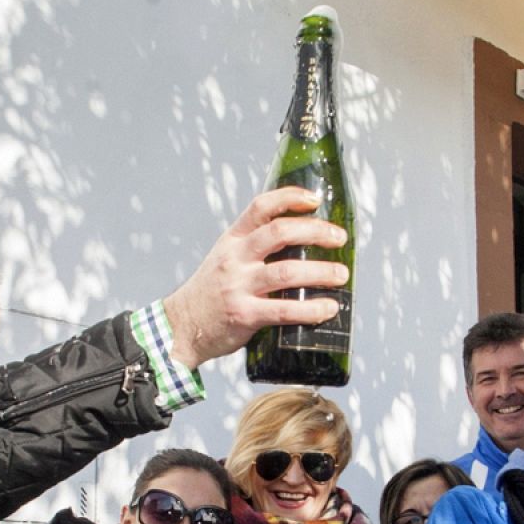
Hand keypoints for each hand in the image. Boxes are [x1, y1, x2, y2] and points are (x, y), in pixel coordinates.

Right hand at [162, 187, 349, 369]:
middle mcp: (235, 258)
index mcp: (233, 240)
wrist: (181, 325)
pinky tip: (328, 308)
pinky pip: (284, 311)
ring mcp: (239, 286)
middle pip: (280, 233)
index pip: (261, 207)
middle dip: (316, 232)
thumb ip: (255, 248)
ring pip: (287, 272)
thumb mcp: (226, 258)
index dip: (290, 197)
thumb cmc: (212, 292)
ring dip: (321, 272)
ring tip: (341, 275)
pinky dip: (311, 309)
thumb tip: (303, 241)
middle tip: (339, 238)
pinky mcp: (244, 315)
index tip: (315, 200)